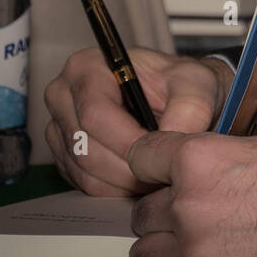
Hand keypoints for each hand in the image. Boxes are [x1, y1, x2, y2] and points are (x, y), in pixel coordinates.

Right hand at [44, 47, 227, 196]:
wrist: (178, 97)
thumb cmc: (182, 83)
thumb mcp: (196, 83)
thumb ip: (190, 107)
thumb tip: (172, 139)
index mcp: (86, 67)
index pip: (95, 114)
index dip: (127, 141)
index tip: (158, 155)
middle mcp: (63, 96)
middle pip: (86, 147)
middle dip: (128, 167)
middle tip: (164, 173)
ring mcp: (60, 128)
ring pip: (85, 171)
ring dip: (124, 182)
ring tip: (158, 176)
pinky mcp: (65, 155)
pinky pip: (85, 184)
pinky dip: (116, 189)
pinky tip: (143, 178)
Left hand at [127, 129, 256, 256]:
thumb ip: (224, 154)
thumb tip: (206, 161)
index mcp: (200, 161)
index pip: (140, 158)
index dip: (153, 165)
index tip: (161, 174)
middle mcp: (189, 209)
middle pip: (141, 215)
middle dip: (164, 214)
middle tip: (194, 215)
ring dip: (172, 253)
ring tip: (206, 248)